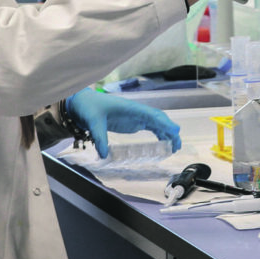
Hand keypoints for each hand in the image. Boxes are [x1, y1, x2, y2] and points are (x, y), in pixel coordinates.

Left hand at [65, 88, 181, 158]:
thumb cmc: (89, 108)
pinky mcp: (133, 122)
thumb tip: (104, 154)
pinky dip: (159, 134)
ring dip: (167, 133)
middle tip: (177, 144)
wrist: (83, 104)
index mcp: (130, 107)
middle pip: (158, 118)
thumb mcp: (93, 122)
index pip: (150, 114)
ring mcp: (136, 116)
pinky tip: (163, 143)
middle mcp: (136, 111)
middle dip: (170, 130)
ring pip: (157, 123)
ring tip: (174, 147)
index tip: (175, 131)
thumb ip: (99, 137)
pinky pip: (151, 126)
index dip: (164, 122)